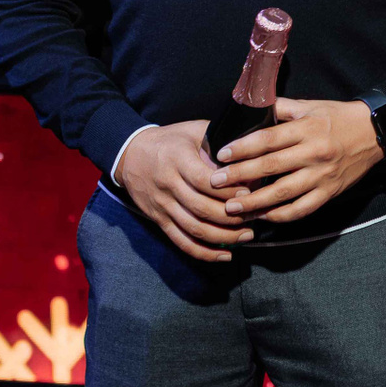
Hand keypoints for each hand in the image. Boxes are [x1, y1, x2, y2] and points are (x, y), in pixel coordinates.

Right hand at [114, 121, 254, 261]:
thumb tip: (250, 151)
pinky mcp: (159, 220)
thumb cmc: (169, 140)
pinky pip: (181, 241)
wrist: (130, 154)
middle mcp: (168, 185)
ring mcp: (163, 206)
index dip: (227, 189)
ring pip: (194, 228)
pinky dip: (203, 252)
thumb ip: (218, 139)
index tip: (249, 193)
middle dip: (231, 216)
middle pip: (201, 208)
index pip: (203, 180)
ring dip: (223, 236)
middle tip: (255, 216)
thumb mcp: (192, 130)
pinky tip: (225, 255)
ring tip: (247, 235)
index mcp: (178, 160)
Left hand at [210, 98, 384, 224]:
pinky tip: (263, 216)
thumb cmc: (338, 117)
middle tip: (215, 183)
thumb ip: (281, 109)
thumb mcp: (310, 105)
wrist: (375, 132)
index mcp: (307, 129)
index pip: (268, 139)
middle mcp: (314, 153)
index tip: (222, 155)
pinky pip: (302, 209)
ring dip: (255, 202)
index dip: (242, 148)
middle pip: (271, 168)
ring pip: (284, 193)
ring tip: (232, 208)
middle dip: (239, 176)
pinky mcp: (330, 193)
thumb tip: (251, 110)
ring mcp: (322, 176)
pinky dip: (281, 215)